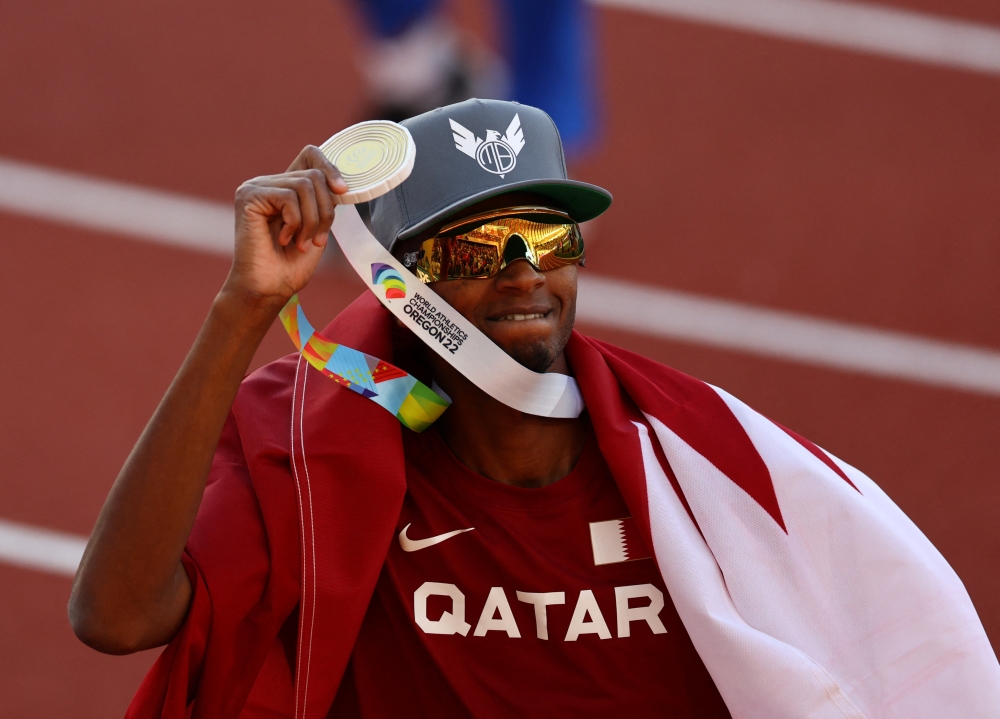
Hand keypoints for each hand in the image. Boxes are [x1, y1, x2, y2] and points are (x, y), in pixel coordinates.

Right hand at [224, 146, 348, 305]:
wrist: (269, 288)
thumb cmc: (291, 265)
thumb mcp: (318, 228)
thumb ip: (325, 202)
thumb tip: (341, 184)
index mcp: (286, 188)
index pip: (311, 155)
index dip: (330, 167)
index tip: (342, 191)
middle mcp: (270, 183)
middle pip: (314, 175)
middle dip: (325, 211)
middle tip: (317, 240)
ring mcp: (257, 187)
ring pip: (305, 185)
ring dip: (312, 221)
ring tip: (302, 242)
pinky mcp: (248, 196)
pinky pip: (288, 197)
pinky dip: (295, 222)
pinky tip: (283, 239)